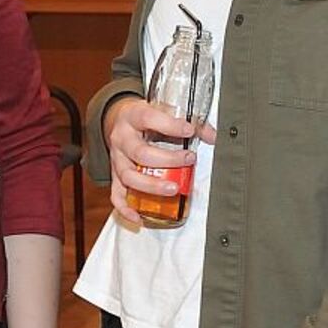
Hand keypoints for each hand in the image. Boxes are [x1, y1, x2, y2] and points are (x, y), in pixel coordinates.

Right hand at [103, 96, 215, 224]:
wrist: (120, 120)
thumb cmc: (144, 118)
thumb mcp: (162, 111)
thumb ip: (188, 122)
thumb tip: (212, 136)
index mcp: (133, 116)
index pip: (148, 118)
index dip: (169, 125)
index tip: (189, 130)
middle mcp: (121, 138)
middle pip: (140, 153)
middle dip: (167, 160)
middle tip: (189, 159)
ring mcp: (117, 159)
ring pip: (128, 176)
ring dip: (151, 186)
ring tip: (173, 189)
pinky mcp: (115, 176)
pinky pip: (116, 195)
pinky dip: (126, 209)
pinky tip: (139, 217)